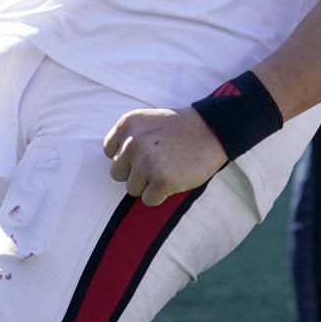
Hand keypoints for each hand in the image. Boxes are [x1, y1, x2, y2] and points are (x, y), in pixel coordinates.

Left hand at [103, 106, 227, 206]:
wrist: (211, 130)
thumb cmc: (178, 129)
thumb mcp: (147, 121)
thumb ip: (128, 138)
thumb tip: (116, 165)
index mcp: (127, 124)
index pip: (109, 152)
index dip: (127, 157)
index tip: (145, 152)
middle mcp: (132, 142)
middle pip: (117, 173)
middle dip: (135, 172)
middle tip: (157, 163)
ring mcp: (146, 162)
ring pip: (132, 189)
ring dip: (148, 184)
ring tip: (167, 168)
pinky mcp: (161, 180)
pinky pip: (148, 200)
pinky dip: (161, 194)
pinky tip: (174, 178)